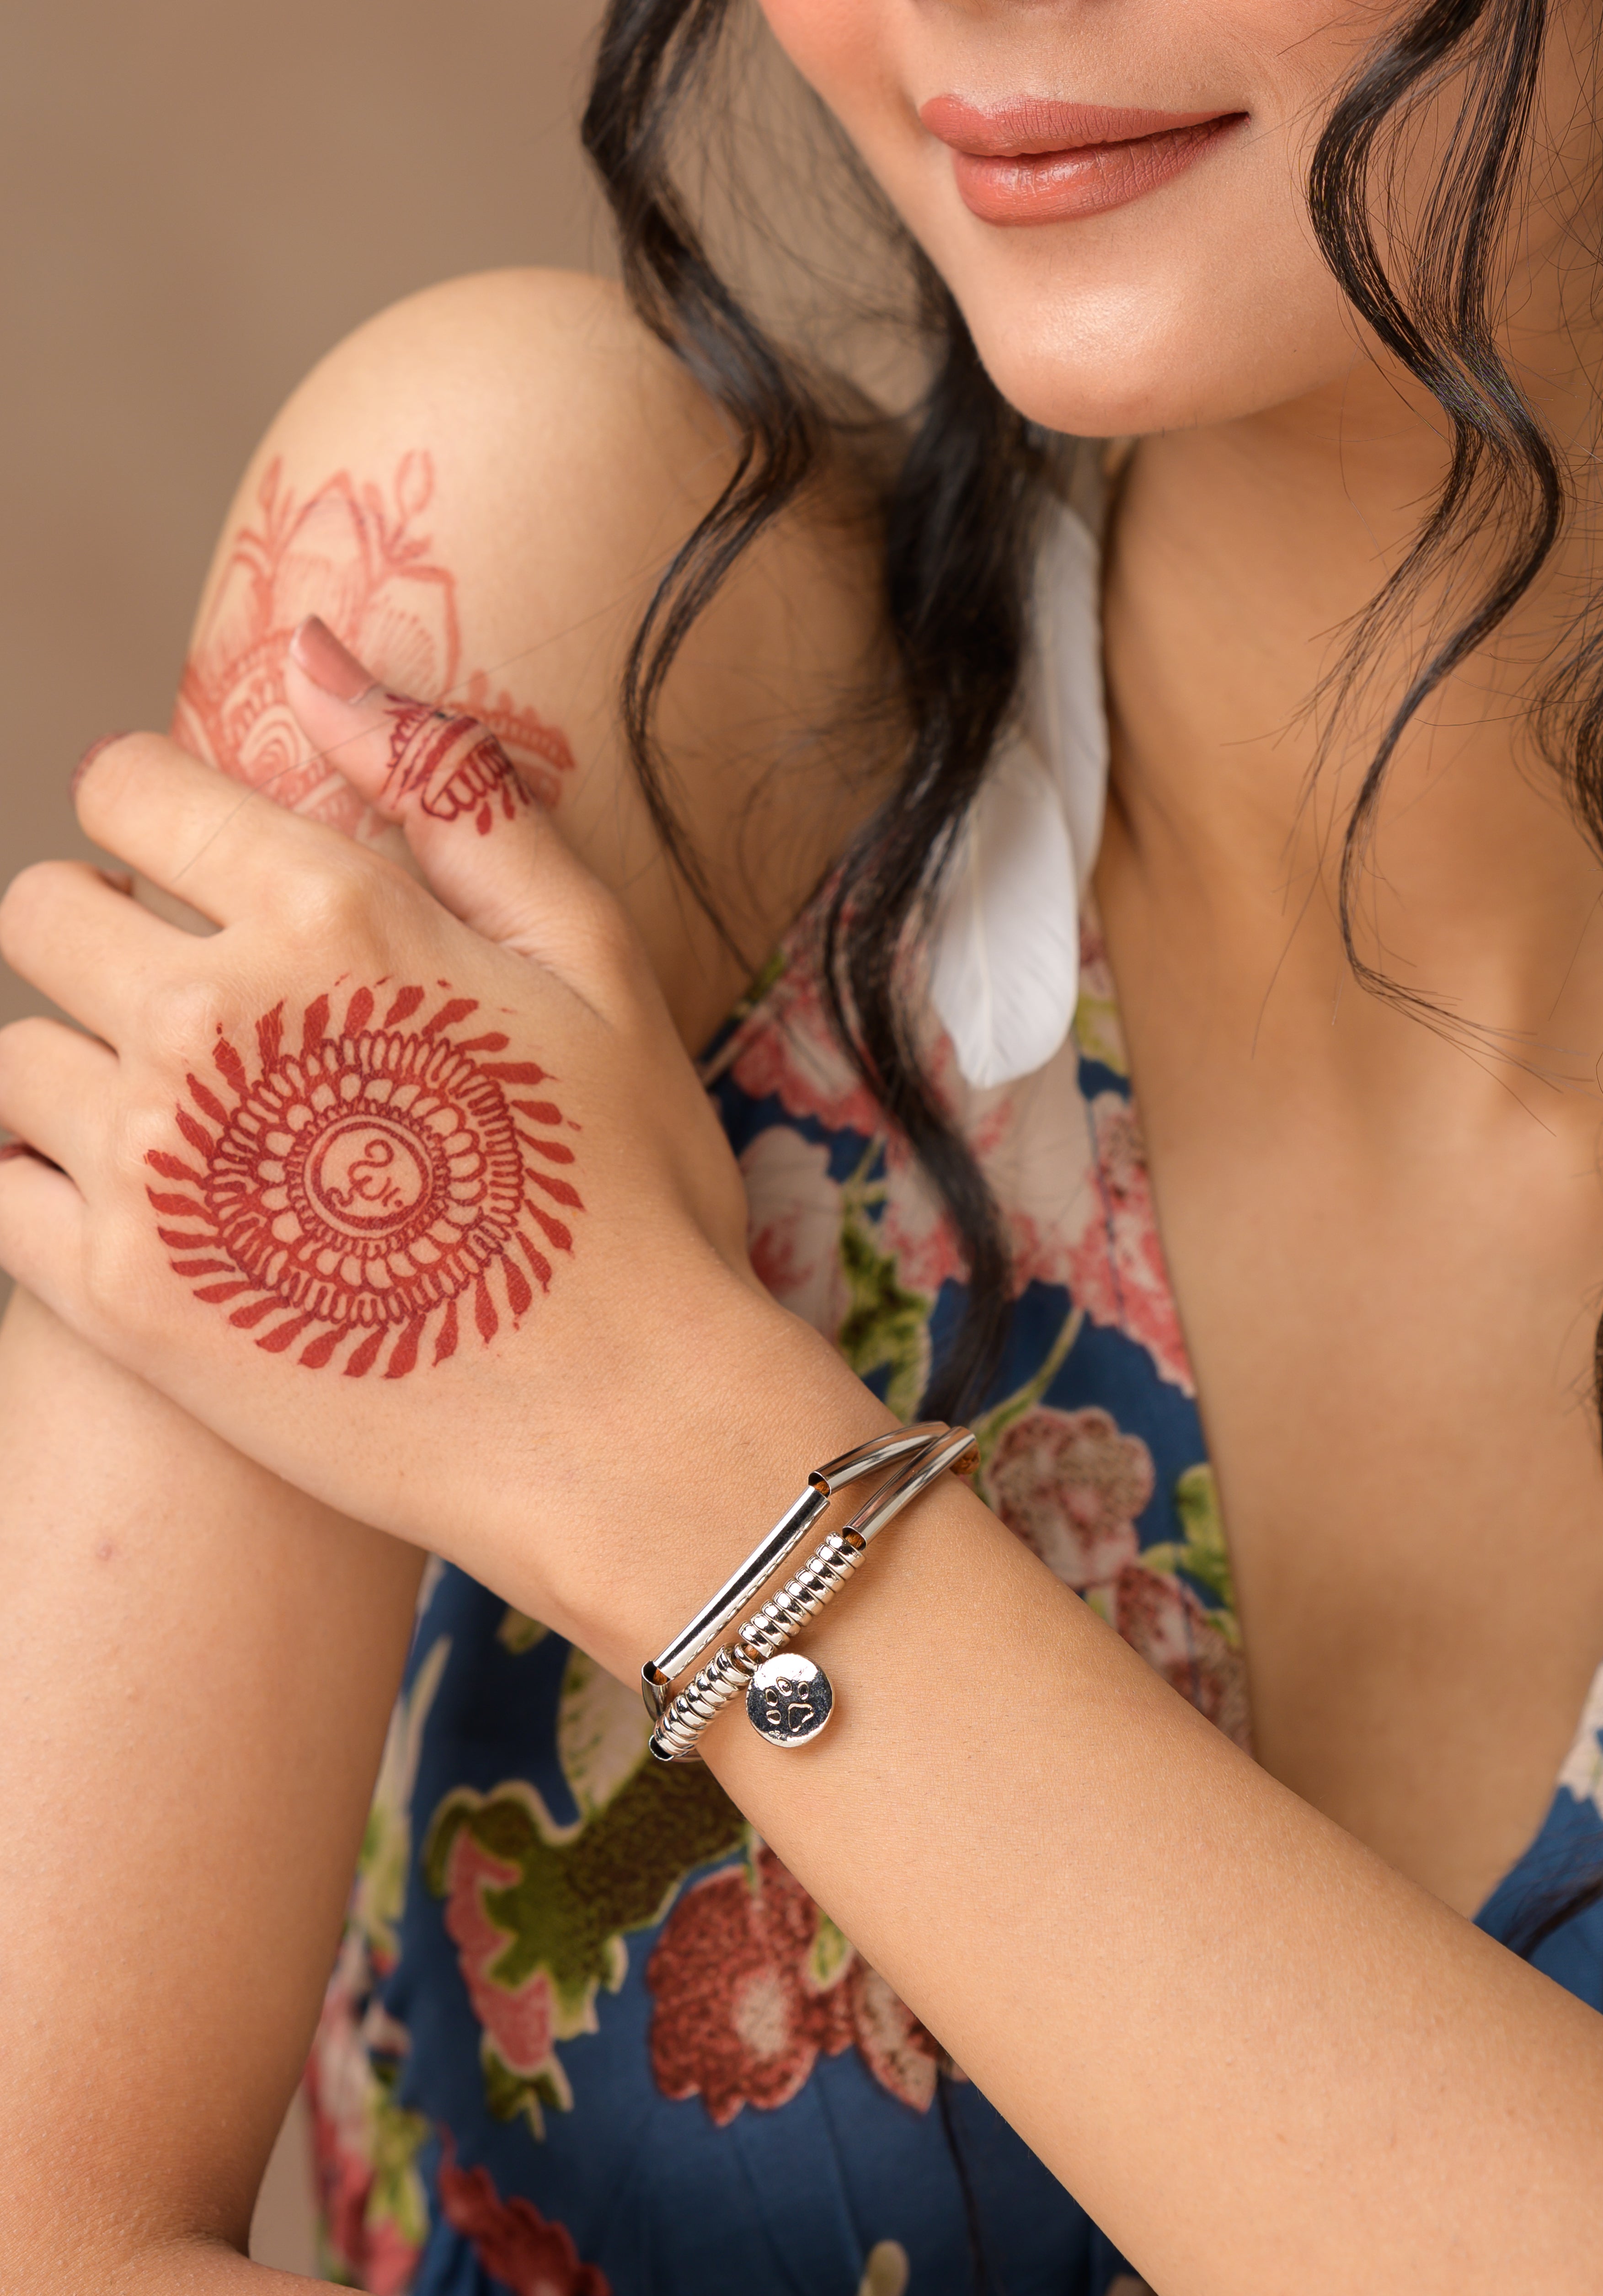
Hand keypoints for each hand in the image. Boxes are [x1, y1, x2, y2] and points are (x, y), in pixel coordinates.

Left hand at [0, 620, 817, 1660]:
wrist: (628, 1427)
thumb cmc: (631, 1192)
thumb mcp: (592, 964)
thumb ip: (455, 797)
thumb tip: (311, 651)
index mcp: (330, 910)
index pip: (129, 786)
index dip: (162, 819)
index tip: (204, 880)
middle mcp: (213, 1015)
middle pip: (43, 914)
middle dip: (108, 944)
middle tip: (212, 1027)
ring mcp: (151, 1161)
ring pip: (11, 1057)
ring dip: (79, 1076)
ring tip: (197, 1140)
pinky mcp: (118, 1297)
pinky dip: (41, 1190)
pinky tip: (145, 1218)